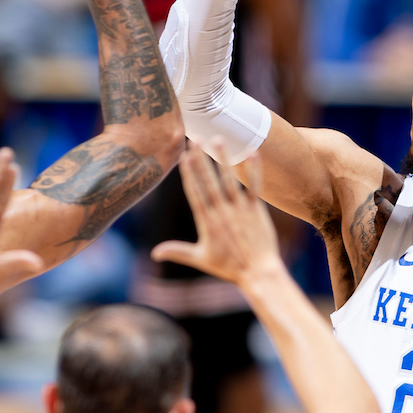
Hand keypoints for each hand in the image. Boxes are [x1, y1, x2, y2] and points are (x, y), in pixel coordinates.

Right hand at [152, 143, 284, 286]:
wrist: (258, 272)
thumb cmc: (228, 267)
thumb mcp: (200, 258)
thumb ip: (177, 251)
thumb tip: (154, 253)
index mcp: (207, 222)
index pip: (195, 193)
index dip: (189, 174)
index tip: (183, 157)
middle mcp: (222, 212)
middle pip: (209, 182)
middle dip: (201, 160)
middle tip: (195, 139)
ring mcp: (240, 209)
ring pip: (229, 181)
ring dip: (223, 160)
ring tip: (218, 139)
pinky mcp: (257, 210)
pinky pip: (255, 187)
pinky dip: (254, 170)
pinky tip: (252, 153)